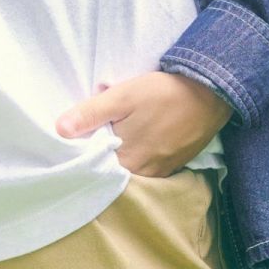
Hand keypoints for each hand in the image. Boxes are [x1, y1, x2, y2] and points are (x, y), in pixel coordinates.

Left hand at [54, 71, 233, 175]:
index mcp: (127, 161)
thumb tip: (59, 130)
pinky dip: (136, 161)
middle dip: (99, 160)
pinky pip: (147, 170)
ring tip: (110, 141)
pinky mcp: (173, 166)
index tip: (69, 148)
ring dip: (119, 161)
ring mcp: (160, 172)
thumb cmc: (163, 93)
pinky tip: (133, 144)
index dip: (81, 159)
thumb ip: (91, 113)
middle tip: (88, 141)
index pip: (94, 170)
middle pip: (112, 174)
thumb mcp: (123, 95)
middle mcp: (143, 175)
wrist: (209, 94)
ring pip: (129, 173)